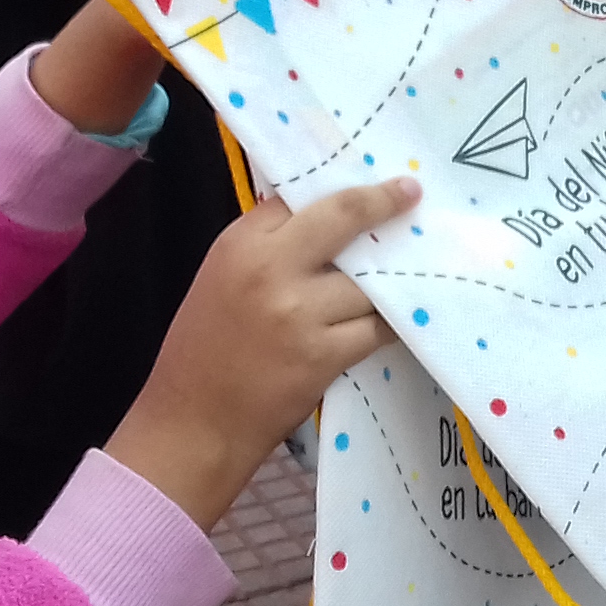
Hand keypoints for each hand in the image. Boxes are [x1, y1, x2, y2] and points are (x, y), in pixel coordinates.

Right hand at [107, 179, 411, 526]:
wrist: (194, 424)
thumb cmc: (203, 352)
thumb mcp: (219, 279)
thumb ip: (264, 248)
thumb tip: (318, 220)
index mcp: (240, 245)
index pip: (298, 197)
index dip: (335, 189)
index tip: (366, 180)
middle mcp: (270, 268)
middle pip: (343, 216)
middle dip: (383, 201)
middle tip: (410, 192)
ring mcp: (300, 312)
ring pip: (369, 279)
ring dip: (389, 278)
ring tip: (407, 272)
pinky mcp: (324, 353)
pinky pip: (376, 328)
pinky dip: (389, 324)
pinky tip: (397, 321)